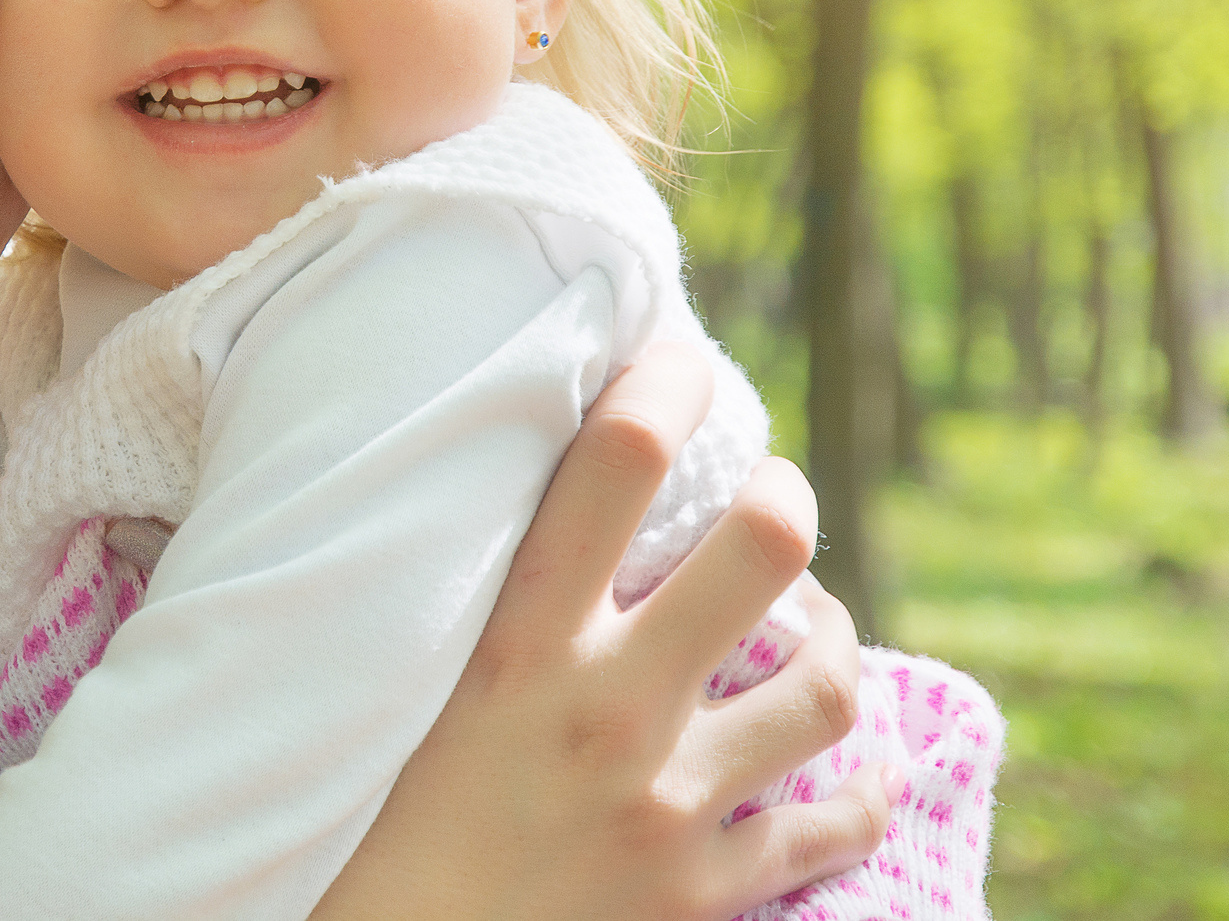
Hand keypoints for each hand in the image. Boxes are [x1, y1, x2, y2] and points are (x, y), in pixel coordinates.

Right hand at [317, 343, 894, 920]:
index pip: (618, 459)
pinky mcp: (701, 895)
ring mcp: (668, 804)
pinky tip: (854, 777)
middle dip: (785, 501)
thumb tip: (502, 486)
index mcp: (516, 640)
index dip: (668, 380)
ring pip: (823, 685)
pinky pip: (833, 828)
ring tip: (808, 629)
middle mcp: (607, 707)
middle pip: (767, 545)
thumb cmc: (369, 821)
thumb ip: (465, 594)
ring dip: (829, 642)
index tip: (679, 361)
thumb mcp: (400, 683)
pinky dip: (859, 796)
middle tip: (771, 504)